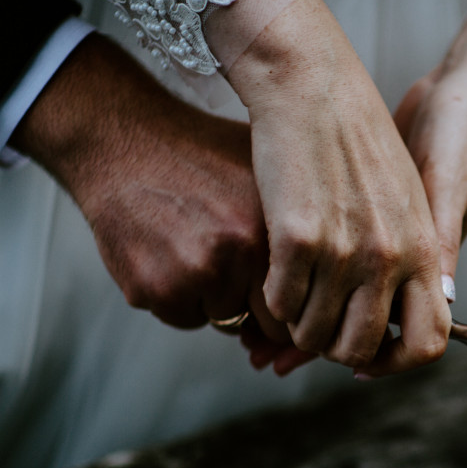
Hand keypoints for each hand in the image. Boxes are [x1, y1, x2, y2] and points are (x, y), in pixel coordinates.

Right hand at [12, 34, 310, 374]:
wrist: (125, 140)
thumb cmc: (208, 157)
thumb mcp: (272, 176)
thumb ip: (305, 231)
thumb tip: (341, 287)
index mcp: (274, 233)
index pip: (307, 307)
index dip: (299, 306)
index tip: (291, 296)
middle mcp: (235, 258)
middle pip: (269, 327)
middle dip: (263, 312)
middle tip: (244, 276)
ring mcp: (190, 277)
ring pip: (222, 321)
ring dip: (217, 300)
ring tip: (200, 246)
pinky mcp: (151, 290)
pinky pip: (182, 318)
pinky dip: (179, 298)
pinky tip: (171, 252)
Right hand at [227, 0, 449, 375]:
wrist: (315, 87)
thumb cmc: (359, 140)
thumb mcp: (408, 201)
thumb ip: (413, 258)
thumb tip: (414, 313)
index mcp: (424, 250)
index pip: (430, 344)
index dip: (397, 364)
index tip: (369, 357)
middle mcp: (390, 258)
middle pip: (360, 349)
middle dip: (332, 350)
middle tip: (315, 331)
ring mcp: (344, 251)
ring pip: (315, 333)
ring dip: (297, 329)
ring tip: (290, 306)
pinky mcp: (297, 237)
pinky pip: (280, 302)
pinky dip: (272, 301)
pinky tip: (272, 281)